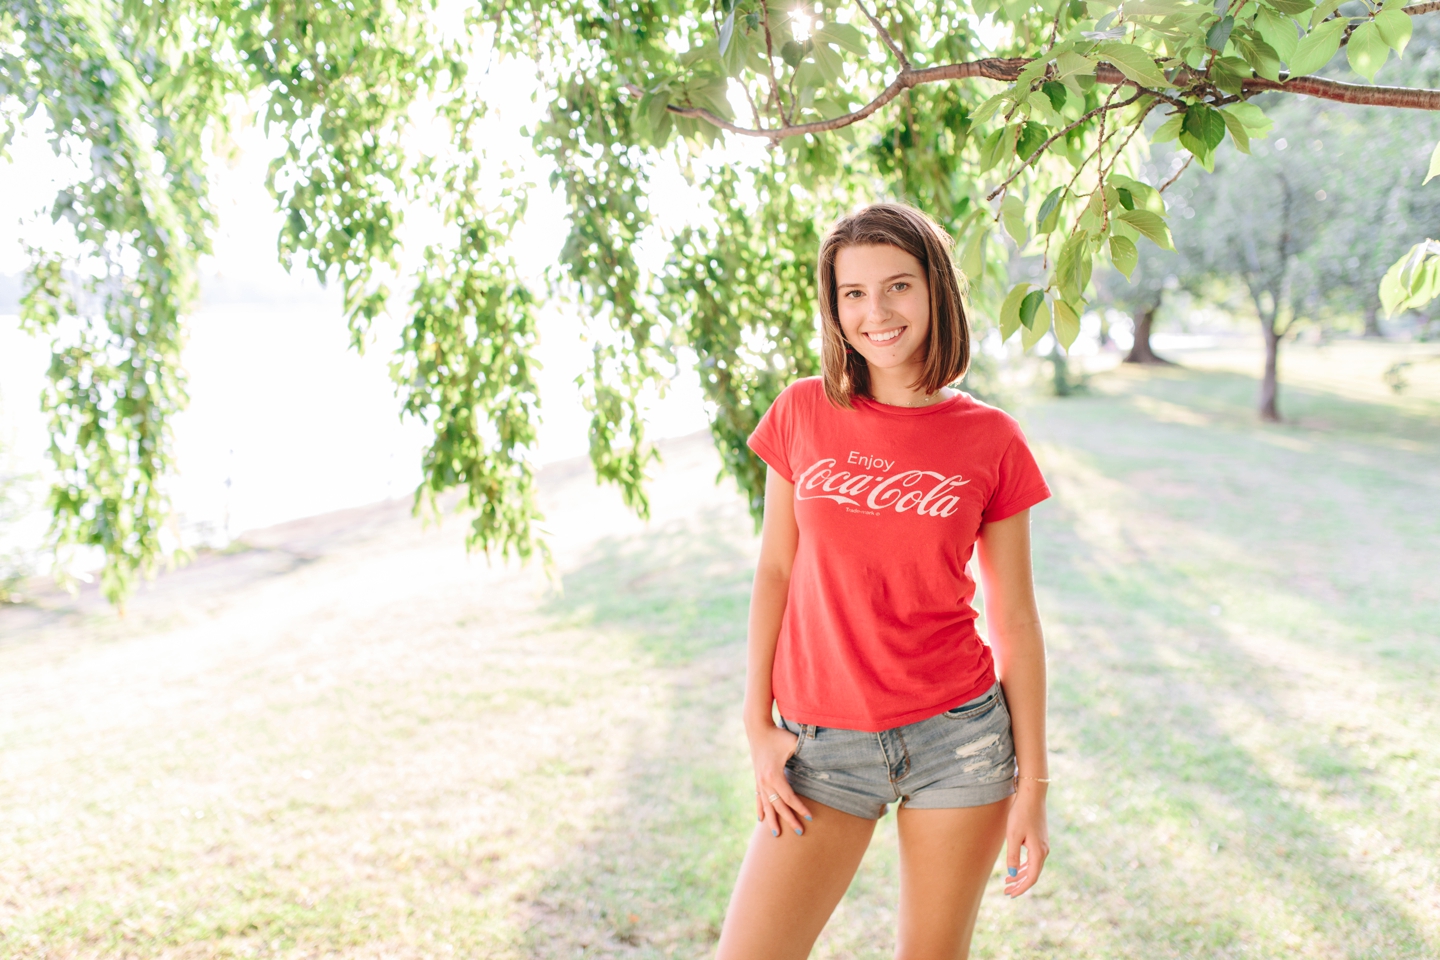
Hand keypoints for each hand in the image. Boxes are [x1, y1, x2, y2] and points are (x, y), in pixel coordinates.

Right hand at [747, 722, 812, 837]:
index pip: (789, 797)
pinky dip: (760, 809)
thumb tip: (822, 759)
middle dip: (789, 819)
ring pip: (766, 806)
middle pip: (778, 806)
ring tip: (776, 834)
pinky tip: (761, 819)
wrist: (757, 729)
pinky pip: (758, 798)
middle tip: (799, 832)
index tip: (809, 817)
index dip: (799, 808)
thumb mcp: (793, 742)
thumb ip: (805, 752)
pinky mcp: (757, 779)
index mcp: (774, 775)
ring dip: (772, 820)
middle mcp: (765, 781)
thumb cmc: (778, 735)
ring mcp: (759, 781)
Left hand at [1003, 781, 1048, 896]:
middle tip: (1006, 891)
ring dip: (1021, 875)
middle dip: (1020, 884)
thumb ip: (1012, 856)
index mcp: (1038, 852)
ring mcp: (1043, 845)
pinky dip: (1024, 866)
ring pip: (1033, 867)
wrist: (1032, 796)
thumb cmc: (1021, 814)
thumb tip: (1012, 875)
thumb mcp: (1013, 835)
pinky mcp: (1040, 839)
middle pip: (1033, 874)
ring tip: (1008, 882)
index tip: (1010, 895)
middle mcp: (1044, 851)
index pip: (1031, 878)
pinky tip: (1016, 868)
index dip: (1021, 888)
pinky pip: (1033, 859)